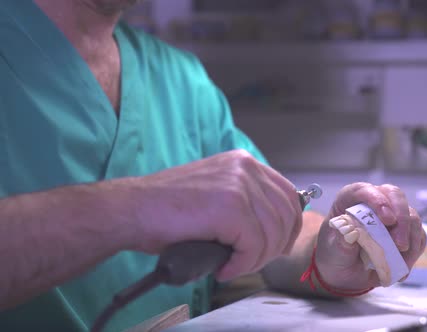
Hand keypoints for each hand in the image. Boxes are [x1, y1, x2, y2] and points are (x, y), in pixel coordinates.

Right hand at [129, 149, 302, 280]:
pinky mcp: (230, 208)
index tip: (277, 246)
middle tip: (250, 262)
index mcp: (244, 162)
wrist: (132, 209)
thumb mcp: (216, 192)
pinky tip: (223, 268)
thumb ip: (246, 202)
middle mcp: (246, 168)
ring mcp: (239, 186)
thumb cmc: (168, 209)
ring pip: (272, 234)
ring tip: (232, 266)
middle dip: (274, 247)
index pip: (288, 195)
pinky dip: (240, 265)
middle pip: (286, 215)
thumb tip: (276, 231)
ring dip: (255, 260)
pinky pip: (253, 247)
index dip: (289, 225)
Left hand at [314, 183, 425, 290]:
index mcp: (349, 199)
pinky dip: (414, 252)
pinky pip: (418, 236)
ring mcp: (393, 215)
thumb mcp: (334, 251)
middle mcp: (374, 201)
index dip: (378, 200)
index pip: (364, 190)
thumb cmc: (336, 256)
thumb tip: (351, 233)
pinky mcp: (406, 231)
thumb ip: (341, 242)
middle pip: (395, 197)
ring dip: (410, 240)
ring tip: (400, 263)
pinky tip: (402, 267)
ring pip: (412, 216)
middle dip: (402, 220)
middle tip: (400, 245)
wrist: (345, 274)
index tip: (388, 220)